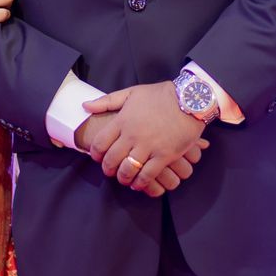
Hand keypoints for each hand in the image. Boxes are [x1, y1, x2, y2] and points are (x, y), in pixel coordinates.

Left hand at [80, 82, 209, 195]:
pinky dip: (140, 182)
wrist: (190, 99)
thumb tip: (85, 106)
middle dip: (107, 169)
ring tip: (124, 178)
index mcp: (122, 120)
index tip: (98, 157)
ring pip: (128, 170)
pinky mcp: (165, 155)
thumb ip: (107, 101)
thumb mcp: (132, 93)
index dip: (95, 154)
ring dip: (123, 178)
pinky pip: (147, 175)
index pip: (100, 143)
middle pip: (111, 159)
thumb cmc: (160, 95)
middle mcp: (133, 135)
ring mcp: (149, 146)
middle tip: (110, 171)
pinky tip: (139, 183)